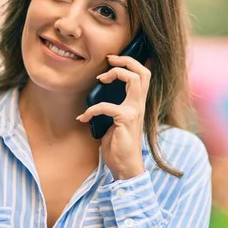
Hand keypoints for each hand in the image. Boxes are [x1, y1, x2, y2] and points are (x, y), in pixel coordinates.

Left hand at [76, 55, 149, 179]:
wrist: (125, 167)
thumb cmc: (119, 145)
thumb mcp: (116, 121)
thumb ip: (114, 107)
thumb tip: (99, 95)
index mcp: (138, 104)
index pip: (143, 75)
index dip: (129, 63)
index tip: (111, 61)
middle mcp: (139, 105)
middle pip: (143, 72)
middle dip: (125, 60)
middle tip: (109, 60)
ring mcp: (134, 111)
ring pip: (133, 79)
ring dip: (114, 74)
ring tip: (100, 80)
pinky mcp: (125, 120)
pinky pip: (106, 106)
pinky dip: (91, 110)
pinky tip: (83, 118)